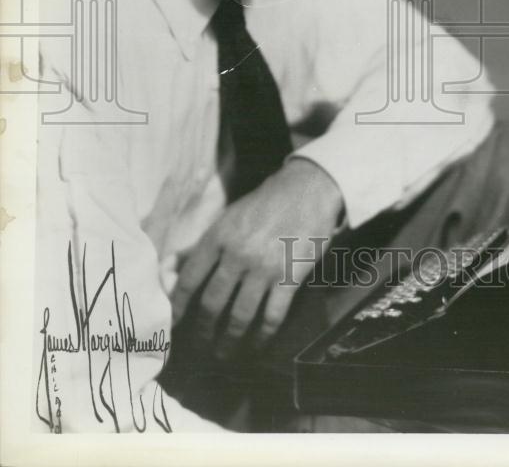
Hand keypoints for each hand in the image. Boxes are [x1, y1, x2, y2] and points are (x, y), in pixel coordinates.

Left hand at [171, 158, 342, 356]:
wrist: (307, 190)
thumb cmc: (263, 204)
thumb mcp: (227, 218)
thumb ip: (200, 245)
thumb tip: (170, 269)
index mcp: (218, 237)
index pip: (190, 279)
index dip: (178, 306)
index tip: (174, 325)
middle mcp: (238, 254)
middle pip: (212, 303)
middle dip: (203, 329)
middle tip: (201, 343)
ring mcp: (264, 268)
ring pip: (240, 315)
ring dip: (229, 340)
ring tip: (224, 352)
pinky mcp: (289, 277)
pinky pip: (272, 316)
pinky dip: (262, 335)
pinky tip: (258, 344)